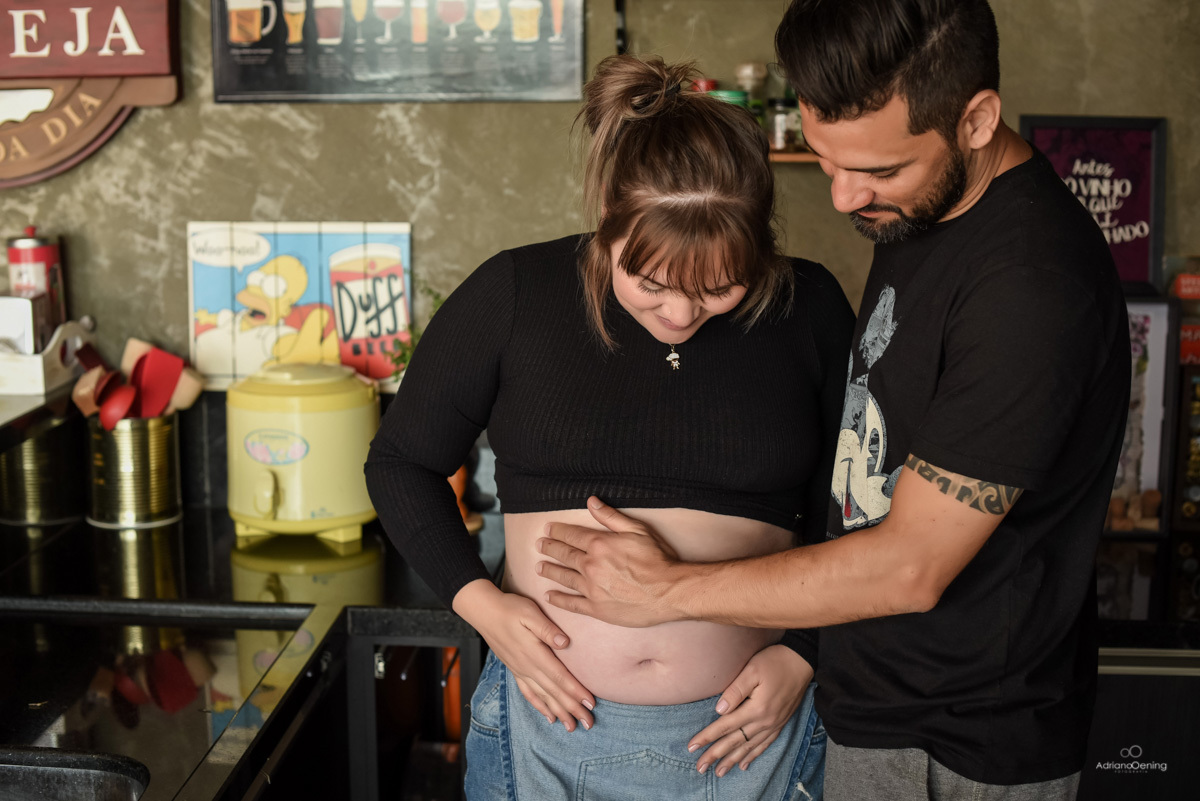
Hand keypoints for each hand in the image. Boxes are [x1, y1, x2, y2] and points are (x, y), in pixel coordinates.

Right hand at [452, 580, 595, 730]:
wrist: (484, 612)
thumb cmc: (510, 608)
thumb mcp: (530, 612)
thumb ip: (547, 629)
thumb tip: (565, 642)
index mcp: (534, 653)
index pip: (559, 676)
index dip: (576, 691)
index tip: (591, 703)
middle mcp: (527, 666)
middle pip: (554, 692)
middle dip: (572, 708)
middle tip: (589, 723)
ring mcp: (520, 670)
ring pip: (542, 697)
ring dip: (558, 712)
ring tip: (571, 727)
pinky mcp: (515, 670)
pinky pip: (528, 693)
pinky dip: (540, 706)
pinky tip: (549, 717)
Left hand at [536, 497, 683, 627]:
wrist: (669, 592)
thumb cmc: (657, 559)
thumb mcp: (637, 530)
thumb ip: (611, 516)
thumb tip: (591, 501)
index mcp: (599, 544)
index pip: (571, 535)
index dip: (557, 531)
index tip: (548, 530)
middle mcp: (590, 566)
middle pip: (564, 554)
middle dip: (549, 548)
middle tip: (539, 545)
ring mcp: (591, 588)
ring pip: (564, 577)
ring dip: (550, 571)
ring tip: (539, 567)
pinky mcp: (597, 608)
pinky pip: (572, 603)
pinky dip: (559, 599)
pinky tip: (550, 596)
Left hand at [687, 645, 813, 776]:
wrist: (802, 661)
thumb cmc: (775, 662)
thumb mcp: (752, 670)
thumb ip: (735, 690)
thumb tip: (719, 710)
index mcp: (756, 709)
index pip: (725, 726)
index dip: (707, 737)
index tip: (692, 747)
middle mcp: (765, 722)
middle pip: (735, 742)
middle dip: (716, 755)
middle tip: (700, 768)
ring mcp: (774, 725)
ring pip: (749, 748)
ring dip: (732, 761)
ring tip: (719, 773)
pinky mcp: (780, 723)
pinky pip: (764, 745)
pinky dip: (753, 756)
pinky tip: (744, 764)